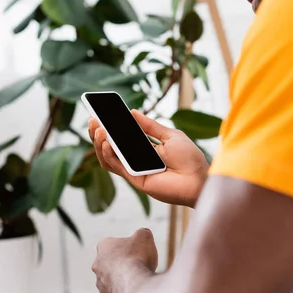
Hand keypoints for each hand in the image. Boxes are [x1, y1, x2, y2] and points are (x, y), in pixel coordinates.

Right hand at [88, 110, 208, 206]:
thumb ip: (150, 126)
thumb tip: (132, 112)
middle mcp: (137, 160)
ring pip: (109, 159)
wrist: (199, 177)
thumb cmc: (189, 158)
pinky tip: (107, 143)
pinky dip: (110, 155)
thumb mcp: (170, 136)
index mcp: (144, 149)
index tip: (99, 113)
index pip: (121, 138)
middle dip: (99, 135)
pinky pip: (118, 167)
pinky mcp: (136, 180)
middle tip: (93, 121)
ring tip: (99, 129)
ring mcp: (135, 171)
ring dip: (101, 144)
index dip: (109, 128)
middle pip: (110, 148)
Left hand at [92, 228, 157, 292]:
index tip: (138, 250)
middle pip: (111, 262)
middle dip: (123, 263)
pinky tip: (136, 291)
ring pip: (113, 279)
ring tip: (139, 280)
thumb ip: (142, 232)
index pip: (113, 243)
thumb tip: (143, 234)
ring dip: (124, 279)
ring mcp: (100, 283)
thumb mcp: (144, 236)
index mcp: (104, 246)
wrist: (133, 285)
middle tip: (139, 265)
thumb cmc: (137, 258)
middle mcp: (97, 265)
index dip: (128, 245)